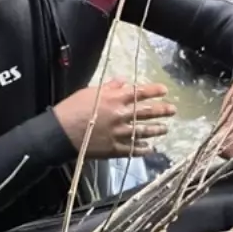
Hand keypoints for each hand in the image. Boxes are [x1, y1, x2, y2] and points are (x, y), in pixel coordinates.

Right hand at [53, 80, 176, 157]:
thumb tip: (123, 82)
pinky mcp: (114, 149)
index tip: (165, 90)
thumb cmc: (72, 109)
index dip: (154, 91)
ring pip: (143, 131)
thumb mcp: (90, 92)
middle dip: (162, 110)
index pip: (140, 93)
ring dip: (156, 130)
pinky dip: (142, 149)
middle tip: (173, 110)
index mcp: (114, 99)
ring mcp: (118, 133)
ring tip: (165, 129)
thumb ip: (109, 87)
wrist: (59, 133)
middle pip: (146, 112)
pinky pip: (132, 149)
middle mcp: (120, 115)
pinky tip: (150, 149)